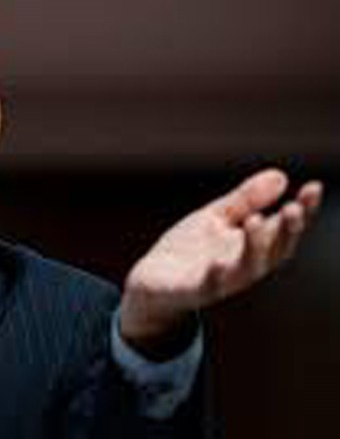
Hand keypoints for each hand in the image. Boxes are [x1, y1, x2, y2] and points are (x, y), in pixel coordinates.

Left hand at [120, 168, 322, 352]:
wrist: (151, 282)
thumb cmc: (189, 250)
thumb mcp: (216, 217)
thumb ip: (246, 200)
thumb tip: (282, 176)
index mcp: (252, 245)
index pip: (285, 227)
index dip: (304, 210)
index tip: (314, 187)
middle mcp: (244, 265)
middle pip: (276, 250)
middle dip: (288, 231)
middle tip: (294, 208)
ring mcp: (222, 280)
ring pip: (248, 268)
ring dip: (255, 246)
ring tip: (256, 220)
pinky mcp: (196, 291)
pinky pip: (209, 286)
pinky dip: (215, 275)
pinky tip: (216, 262)